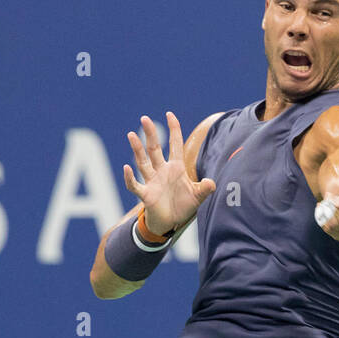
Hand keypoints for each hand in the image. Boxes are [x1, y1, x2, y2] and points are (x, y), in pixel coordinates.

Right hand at [124, 112, 215, 235]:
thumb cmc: (183, 206)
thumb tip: (212, 183)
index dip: (173, 129)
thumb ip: (205, 188)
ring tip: (131, 135)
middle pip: (155, 149)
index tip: (169, 114)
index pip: (174, 144)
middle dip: (150, 134)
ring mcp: (152, 181)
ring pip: (143, 162)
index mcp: (176, 168)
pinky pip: (135, 185)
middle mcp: (162, 171)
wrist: (171, 223)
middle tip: (145, 118)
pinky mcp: (146, 194)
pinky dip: (130, 178)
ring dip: (137, 150)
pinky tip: (126, 168)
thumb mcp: (197, 196)